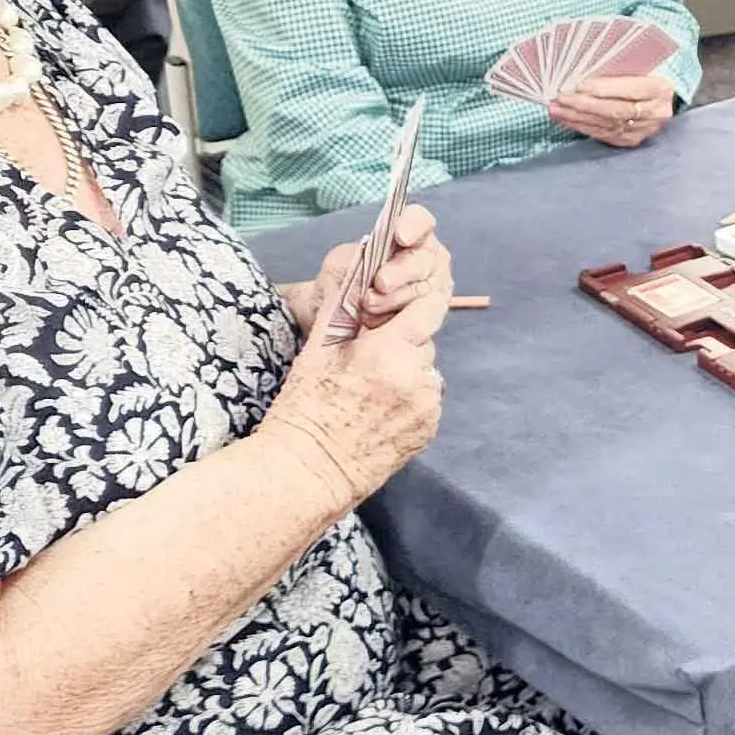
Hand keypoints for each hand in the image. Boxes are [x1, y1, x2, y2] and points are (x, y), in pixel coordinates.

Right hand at [261, 220, 450, 512]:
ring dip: (405, 370)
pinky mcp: (429, 430)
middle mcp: (417, 378)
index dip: (418, 298)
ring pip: (424, 370)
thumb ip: (347, 304)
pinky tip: (378, 410)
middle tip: (367, 359)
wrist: (307, 474)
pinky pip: (425, 398)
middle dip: (402, 341)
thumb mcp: (317, 349)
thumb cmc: (305, 407)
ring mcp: (427, 408)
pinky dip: (409, 397)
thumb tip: (365, 261)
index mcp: (388, 352)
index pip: (430, 306)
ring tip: (368, 390)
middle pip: (423, 340)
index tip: (405, 299)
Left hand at [550, 71, 676, 148]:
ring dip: (576, 117)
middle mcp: (655, 113)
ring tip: (555, 108)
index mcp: (660, 89)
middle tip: (559, 98)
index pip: (629, 90)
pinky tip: (566, 119)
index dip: (602, 89)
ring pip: (606, 125)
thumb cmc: (644, 73)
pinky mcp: (631, 140)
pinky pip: (603, 134)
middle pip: (615, 111)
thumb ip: (617, 68)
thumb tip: (582, 70)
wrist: (659, 95)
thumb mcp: (638, 65)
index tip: (578, 85)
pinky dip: (581, 126)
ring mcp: (644, 130)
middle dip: (583, 105)